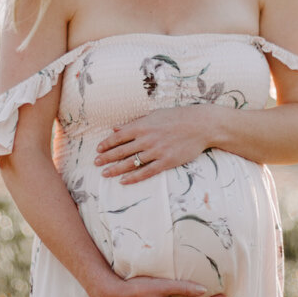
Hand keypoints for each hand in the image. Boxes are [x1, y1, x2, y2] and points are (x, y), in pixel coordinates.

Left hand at [95, 107, 222, 182]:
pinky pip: (146, 172)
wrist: (201, 125)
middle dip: (106, 158)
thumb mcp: (154, 115)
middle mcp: (147, 139)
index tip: (98, 149)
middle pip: (121, 151)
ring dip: (115, 169)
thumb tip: (116, 127)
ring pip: (130, 163)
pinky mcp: (166, 161)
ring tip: (104, 174)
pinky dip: (133, 177)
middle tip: (96, 163)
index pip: (119, 136)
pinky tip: (123, 181)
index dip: (107, 144)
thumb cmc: (178, 117)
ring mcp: (156, 151)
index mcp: (143, 125)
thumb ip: (135, 122)